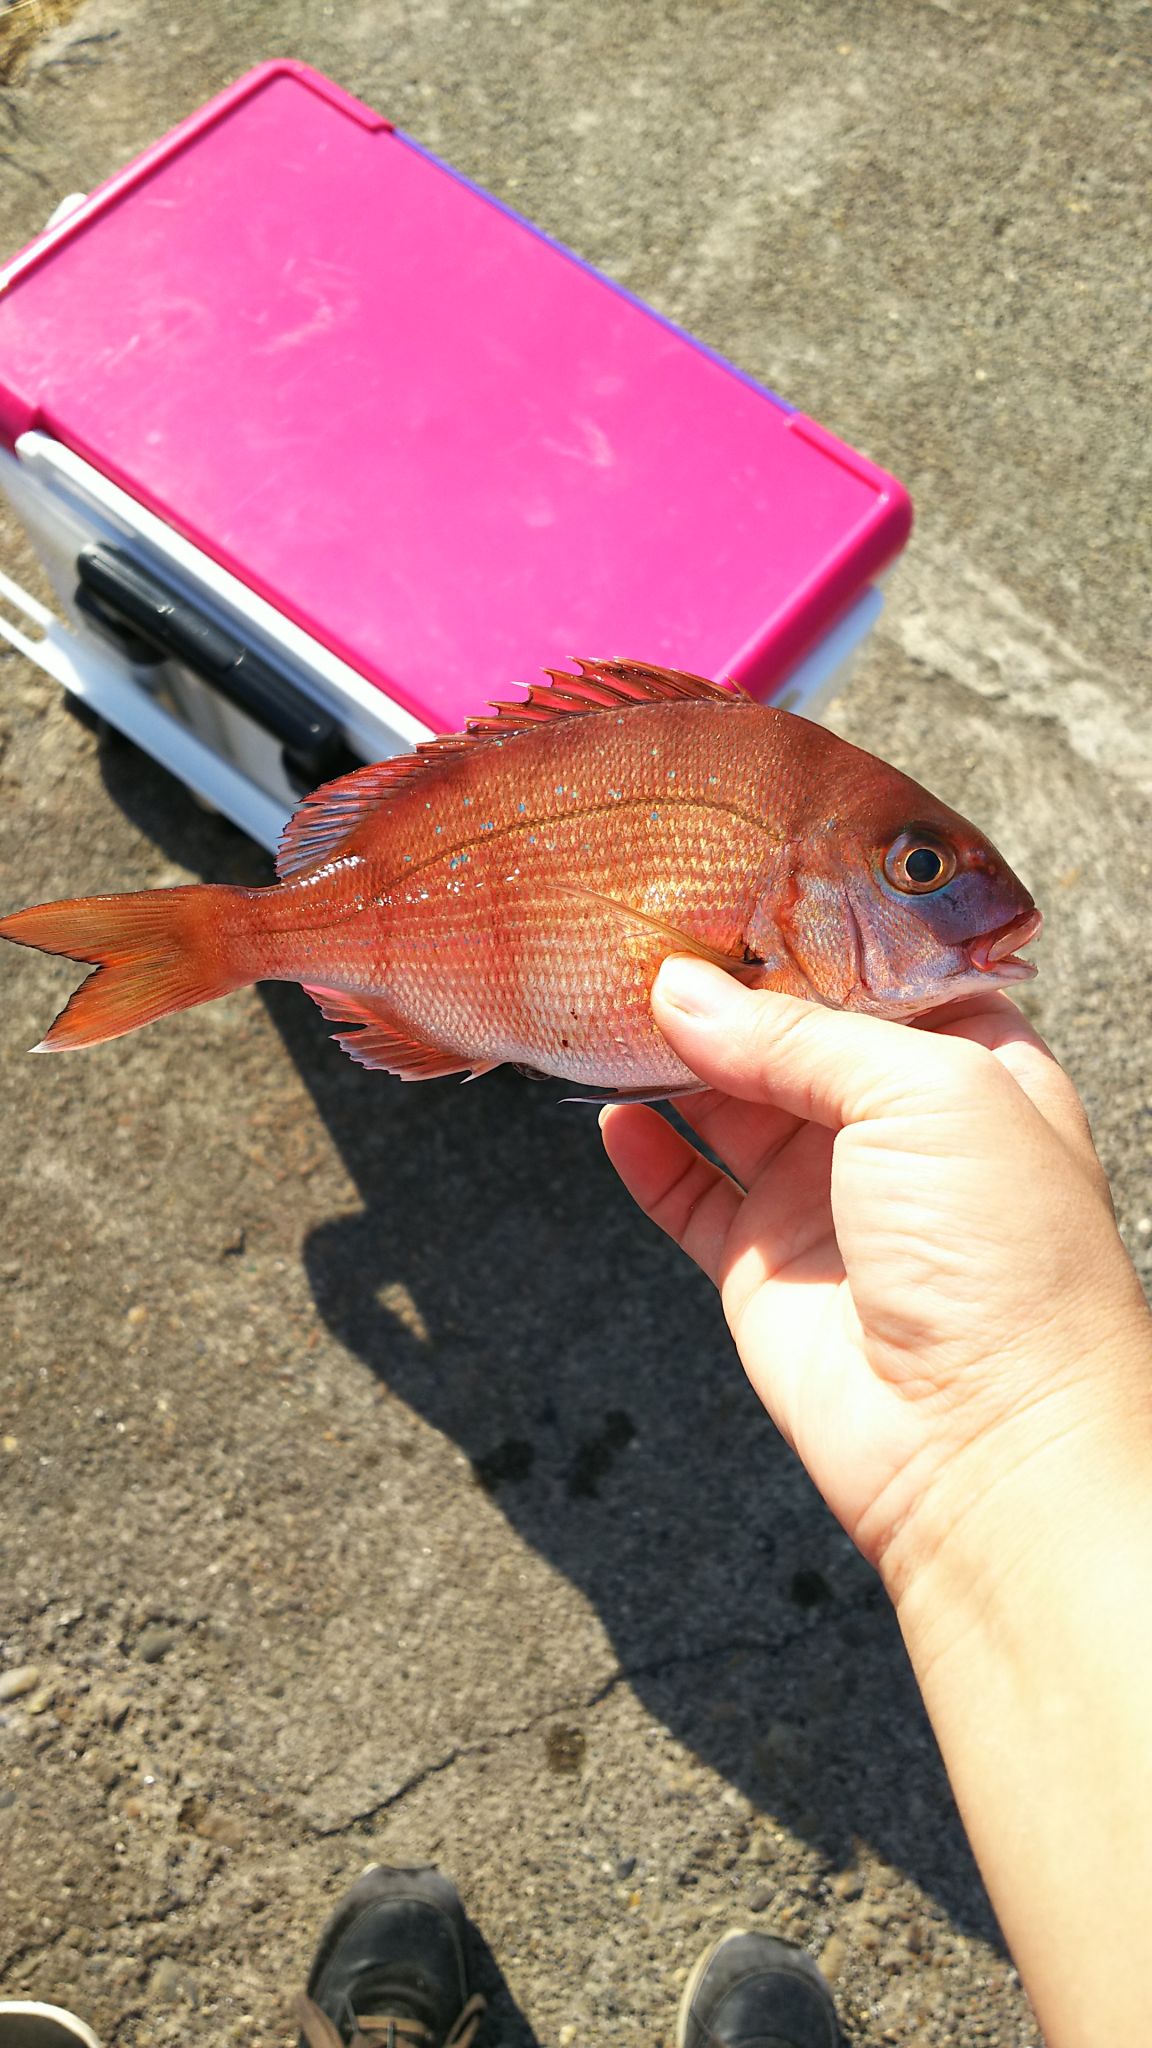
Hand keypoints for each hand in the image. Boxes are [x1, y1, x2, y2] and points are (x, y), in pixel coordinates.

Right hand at [600, 957, 1151, 1596]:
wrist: (986, 1444)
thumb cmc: (1002, 1252)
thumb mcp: (926, 1093)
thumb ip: (796, 1033)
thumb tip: (678, 991)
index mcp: (969, 1063)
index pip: (874, 968)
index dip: (804, 924)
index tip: (722, 877)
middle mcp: (895, 1124)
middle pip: (787, 1029)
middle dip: (721, 985)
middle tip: (639, 926)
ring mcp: (824, 1194)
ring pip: (725, 1101)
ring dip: (669, 1057)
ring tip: (603, 998)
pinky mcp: (760, 1263)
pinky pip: (684, 1191)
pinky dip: (642, 1152)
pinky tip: (606, 1110)